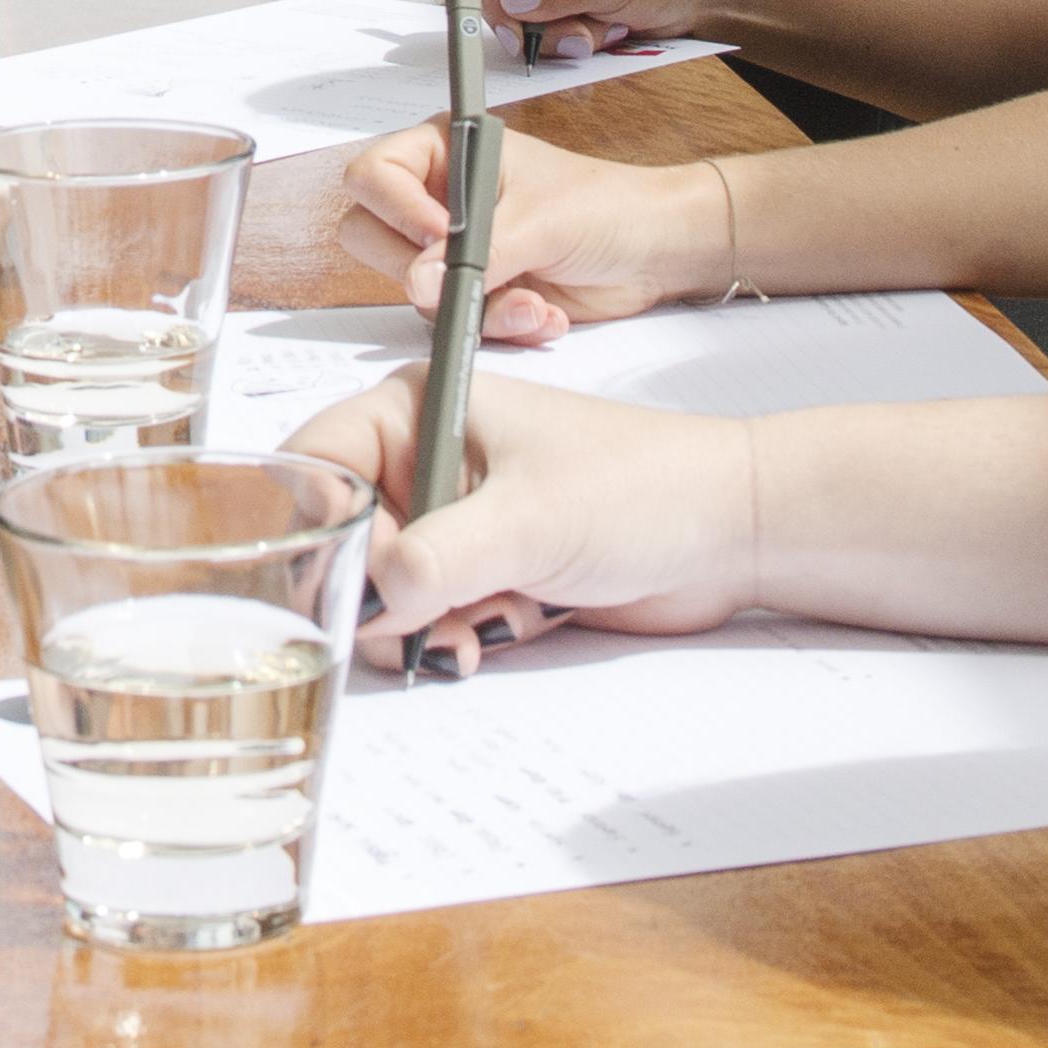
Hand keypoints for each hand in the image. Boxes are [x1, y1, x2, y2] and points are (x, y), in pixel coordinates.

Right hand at [278, 367, 761, 661]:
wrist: (728, 532)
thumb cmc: (643, 487)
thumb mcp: (528, 519)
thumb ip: (437, 558)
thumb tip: (371, 599)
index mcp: (423, 407)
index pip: (320, 457)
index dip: (320, 522)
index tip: (351, 580)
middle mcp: (430, 457)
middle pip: (347, 532)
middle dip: (375, 591)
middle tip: (406, 624)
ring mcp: (458, 516)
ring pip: (388, 584)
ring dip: (416, 623)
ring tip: (460, 635)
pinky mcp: (488, 565)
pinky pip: (432, 611)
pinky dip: (448, 634)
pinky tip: (481, 640)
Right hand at [333, 120, 727, 337]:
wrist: (655, 252)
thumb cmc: (606, 207)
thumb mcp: (539, 221)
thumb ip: (474, 253)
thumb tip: (417, 283)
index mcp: (447, 151)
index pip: (374, 175)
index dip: (396, 209)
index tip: (439, 235)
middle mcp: (439, 198)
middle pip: (371, 235)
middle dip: (421, 268)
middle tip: (468, 272)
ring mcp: (453, 249)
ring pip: (412, 289)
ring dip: (474, 304)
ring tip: (532, 301)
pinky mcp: (476, 291)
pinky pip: (454, 320)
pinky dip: (500, 325)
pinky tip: (543, 312)